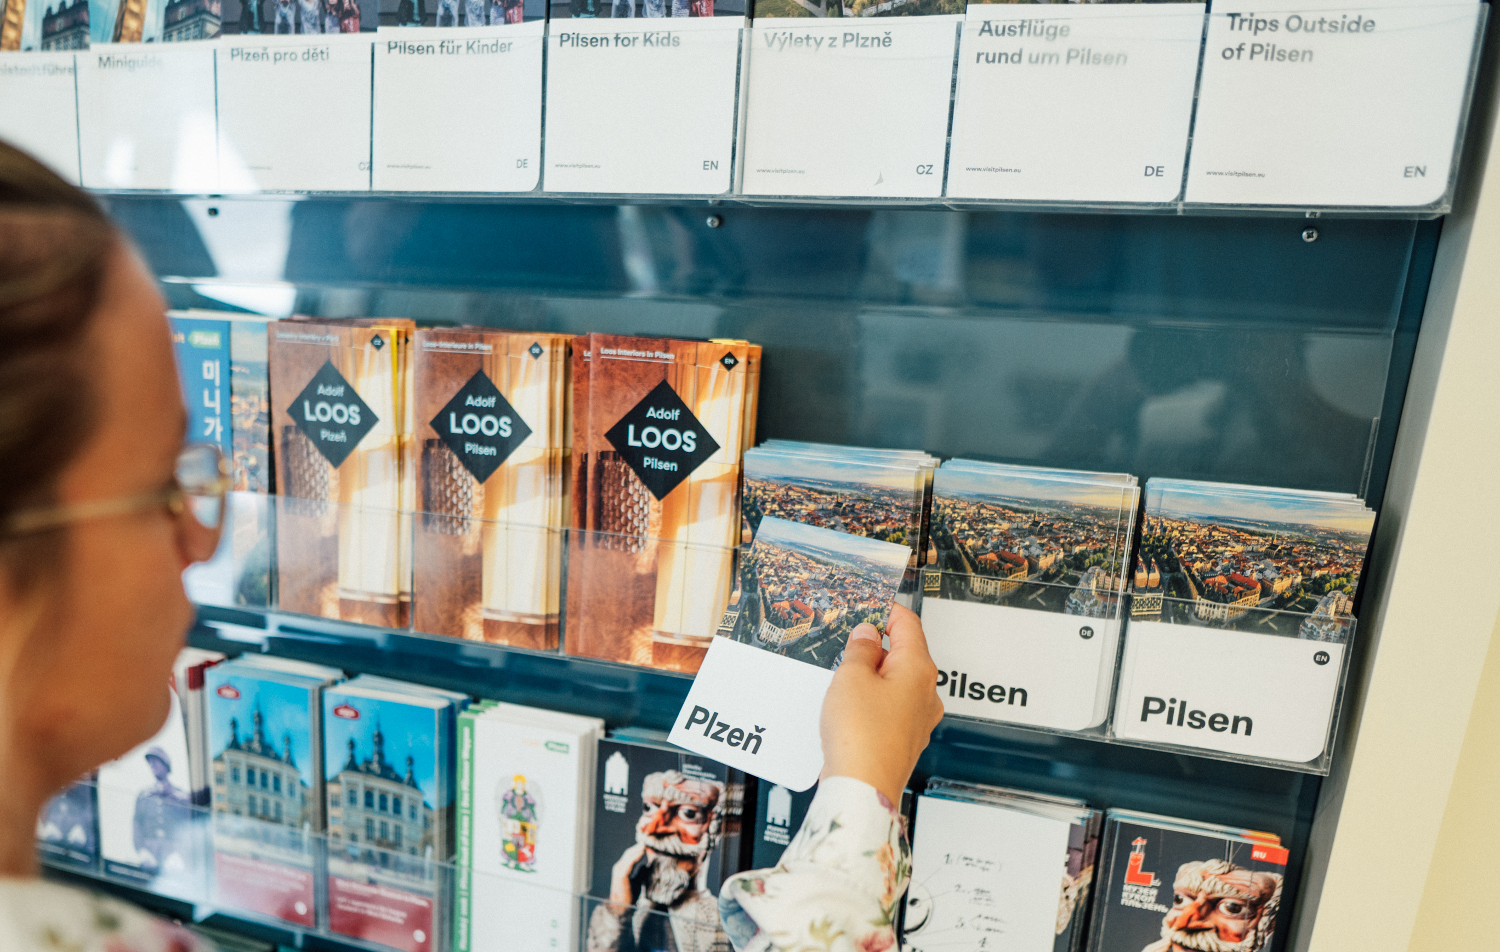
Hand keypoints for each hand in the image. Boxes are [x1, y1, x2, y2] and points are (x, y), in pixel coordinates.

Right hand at [607, 841, 646, 907]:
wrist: (621, 906)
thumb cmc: (629, 894)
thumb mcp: (636, 881)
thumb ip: (639, 873)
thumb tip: (644, 866)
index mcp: (622, 868)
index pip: (630, 855)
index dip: (638, 849)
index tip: (647, 845)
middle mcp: (619, 867)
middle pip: (629, 853)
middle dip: (638, 847)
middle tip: (646, 841)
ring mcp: (619, 870)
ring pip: (629, 856)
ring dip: (637, 849)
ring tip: (645, 844)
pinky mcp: (621, 874)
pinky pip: (629, 862)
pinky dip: (636, 856)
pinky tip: (641, 852)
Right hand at [820, 604, 943, 804]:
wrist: (862, 789)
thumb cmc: (862, 737)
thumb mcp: (850, 677)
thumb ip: (859, 649)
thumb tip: (867, 636)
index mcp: (919, 669)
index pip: (909, 624)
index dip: (888, 610)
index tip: (873, 604)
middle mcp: (926, 693)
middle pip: (905, 654)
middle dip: (877, 646)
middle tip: (849, 642)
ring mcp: (919, 719)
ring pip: (897, 683)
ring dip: (873, 675)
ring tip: (844, 679)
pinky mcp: (905, 739)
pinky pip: (891, 707)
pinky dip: (873, 700)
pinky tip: (851, 707)